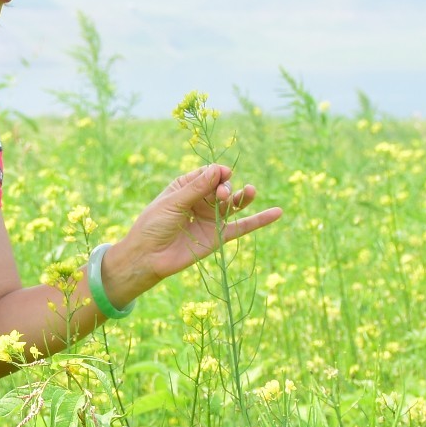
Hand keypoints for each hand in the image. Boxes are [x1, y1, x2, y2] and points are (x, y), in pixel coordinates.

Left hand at [108, 164, 281, 298]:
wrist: (148, 257)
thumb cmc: (153, 226)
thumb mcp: (173, 203)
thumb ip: (197, 188)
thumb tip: (219, 169)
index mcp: (185, 186)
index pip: (208, 173)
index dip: (218, 172)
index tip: (221, 175)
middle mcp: (201, 200)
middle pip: (222, 187)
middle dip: (225, 188)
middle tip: (220, 195)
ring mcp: (211, 218)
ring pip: (234, 204)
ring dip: (243, 196)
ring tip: (251, 191)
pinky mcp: (218, 236)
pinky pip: (243, 227)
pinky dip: (260, 220)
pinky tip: (277, 212)